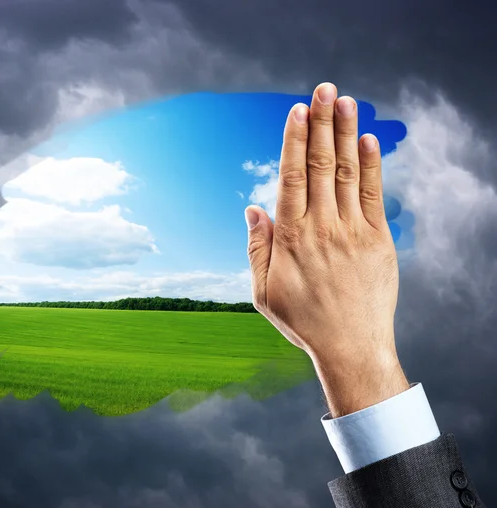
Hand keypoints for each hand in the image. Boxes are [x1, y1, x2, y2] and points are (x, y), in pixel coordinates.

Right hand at [245, 82, 408, 416]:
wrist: (351, 347)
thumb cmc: (303, 321)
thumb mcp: (263, 291)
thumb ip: (257, 247)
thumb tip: (252, 207)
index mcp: (292, 237)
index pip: (292, 176)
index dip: (295, 140)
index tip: (297, 111)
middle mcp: (322, 227)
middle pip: (322, 164)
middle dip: (322, 123)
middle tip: (323, 89)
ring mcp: (353, 232)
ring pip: (349, 172)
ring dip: (346, 134)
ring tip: (345, 102)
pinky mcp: (378, 241)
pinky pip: (375, 195)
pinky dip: (372, 165)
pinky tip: (368, 140)